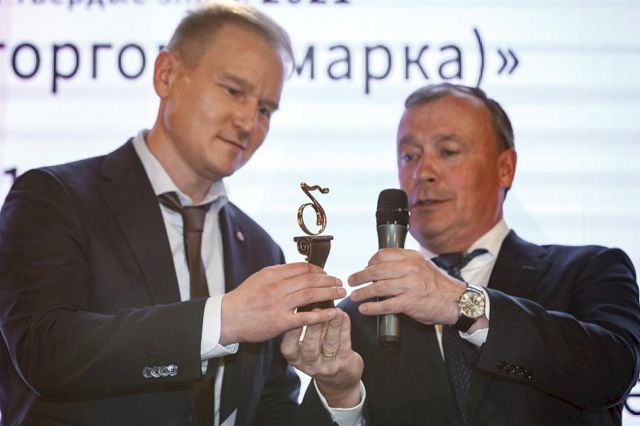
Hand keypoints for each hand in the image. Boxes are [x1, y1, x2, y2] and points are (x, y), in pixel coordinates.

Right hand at [220, 262, 343, 343]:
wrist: (227, 318)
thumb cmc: (244, 298)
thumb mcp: (259, 278)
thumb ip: (279, 273)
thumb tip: (300, 268)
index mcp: (272, 274)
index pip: (302, 268)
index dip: (318, 269)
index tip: (326, 273)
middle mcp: (276, 287)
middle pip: (310, 279)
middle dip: (329, 279)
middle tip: (340, 281)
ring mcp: (279, 305)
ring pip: (311, 295)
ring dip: (330, 293)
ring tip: (341, 292)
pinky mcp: (280, 322)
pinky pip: (306, 318)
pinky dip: (322, 315)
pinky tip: (333, 313)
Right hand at [281, 309, 362, 407]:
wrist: (339, 380)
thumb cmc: (319, 354)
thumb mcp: (305, 347)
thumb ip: (304, 330)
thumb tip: (306, 303)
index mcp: (296, 359)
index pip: (289, 348)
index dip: (291, 333)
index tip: (294, 314)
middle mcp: (310, 365)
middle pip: (310, 346)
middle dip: (313, 327)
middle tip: (316, 309)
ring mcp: (328, 366)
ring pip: (329, 344)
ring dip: (332, 325)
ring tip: (335, 310)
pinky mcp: (344, 363)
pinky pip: (344, 343)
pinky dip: (344, 327)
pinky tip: (343, 315)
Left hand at [348, 248, 464, 325]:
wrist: (457, 301)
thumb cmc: (437, 285)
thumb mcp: (422, 265)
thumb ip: (404, 264)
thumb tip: (381, 267)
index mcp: (411, 257)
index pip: (382, 255)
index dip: (369, 262)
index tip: (365, 268)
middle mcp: (410, 269)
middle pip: (376, 270)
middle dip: (360, 276)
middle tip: (351, 281)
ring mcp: (410, 286)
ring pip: (378, 287)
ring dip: (362, 293)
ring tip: (354, 296)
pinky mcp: (411, 303)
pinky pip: (386, 305)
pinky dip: (372, 308)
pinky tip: (364, 309)